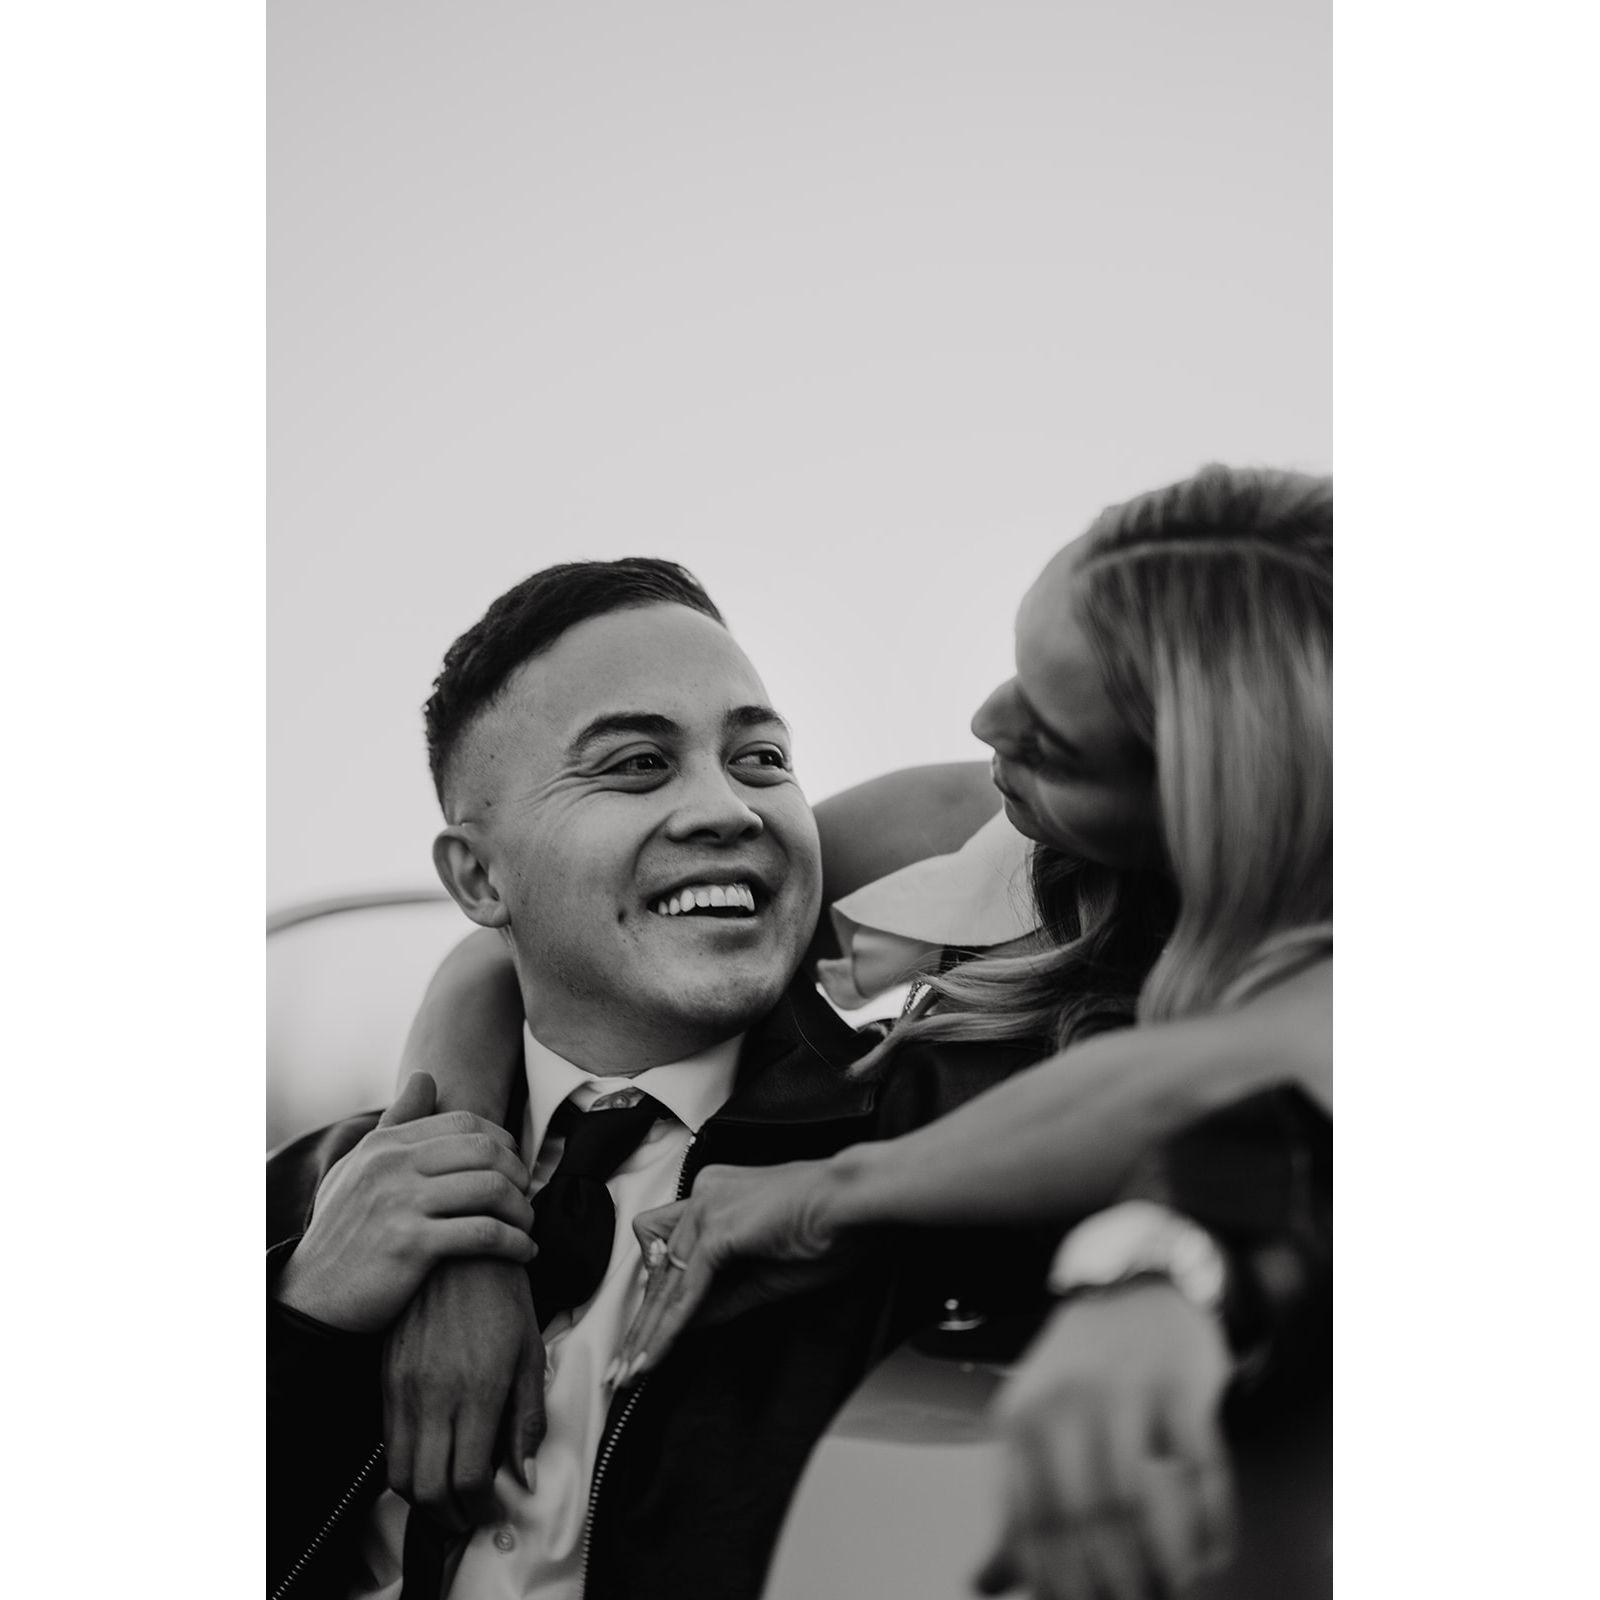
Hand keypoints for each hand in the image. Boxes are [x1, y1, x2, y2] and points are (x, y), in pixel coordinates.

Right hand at [275, 1072, 536, 1332]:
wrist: (312, 1298)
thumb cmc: (343, 1232)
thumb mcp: (358, 1168)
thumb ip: (396, 1123)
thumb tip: (425, 1076)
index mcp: (385, 1144)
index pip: (464, 1123)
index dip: (502, 1142)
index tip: (513, 1168)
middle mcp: (392, 1165)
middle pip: (484, 1150)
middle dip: (518, 1173)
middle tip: (524, 1197)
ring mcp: (401, 1203)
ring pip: (491, 1188)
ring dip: (521, 1210)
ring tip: (525, 1228)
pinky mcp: (411, 1245)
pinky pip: (483, 1233)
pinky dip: (514, 1243)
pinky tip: (523, 1253)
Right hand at [383, 1259, 547, 1530]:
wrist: (460, 1251)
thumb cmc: (504, 1297)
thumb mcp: (531, 1353)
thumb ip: (528, 1418)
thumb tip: (525, 1475)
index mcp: (479, 1389)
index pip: (468, 1476)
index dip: (480, 1506)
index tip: (490, 1507)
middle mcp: (436, 1394)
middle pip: (429, 1487)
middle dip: (450, 1514)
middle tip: (468, 1514)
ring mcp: (405, 1387)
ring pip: (400, 1472)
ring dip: (424, 1496)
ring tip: (449, 1492)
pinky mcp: (387, 1377)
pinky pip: (387, 1440)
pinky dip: (405, 1464)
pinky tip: (430, 1455)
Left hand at [610, 1159, 854, 1385]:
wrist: (855, 1200)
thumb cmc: (829, 1227)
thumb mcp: (766, 1275)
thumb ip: (723, 1298)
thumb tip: (690, 1325)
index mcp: (717, 1196)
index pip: (670, 1253)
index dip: (655, 1301)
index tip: (643, 1338)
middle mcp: (704, 1195)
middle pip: (659, 1272)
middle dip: (640, 1326)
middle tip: (620, 1369)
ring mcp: (707, 1209)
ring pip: (666, 1284)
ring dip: (646, 1335)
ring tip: (629, 1374)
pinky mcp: (717, 1229)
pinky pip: (686, 1291)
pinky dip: (668, 1329)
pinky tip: (654, 1357)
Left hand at [975, 1283, 1235, 1599]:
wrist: (1135, 1291)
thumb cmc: (1079, 1376)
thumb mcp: (1035, 1424)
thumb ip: (1016, 1503)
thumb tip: (984, 1582)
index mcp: (1021, 1420)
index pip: (1031, 1523)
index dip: (1058, 1582)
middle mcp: (1065, 1403)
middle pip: (1083, 1520)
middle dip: (1113, 1582)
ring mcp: (1123, 1390)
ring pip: (1138, 1502)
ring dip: (1162, 1563)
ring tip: (1172, 1588)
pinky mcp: (1179, 1385)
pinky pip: (1200, 1472)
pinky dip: (1210, 1524)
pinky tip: (1212, 1554)